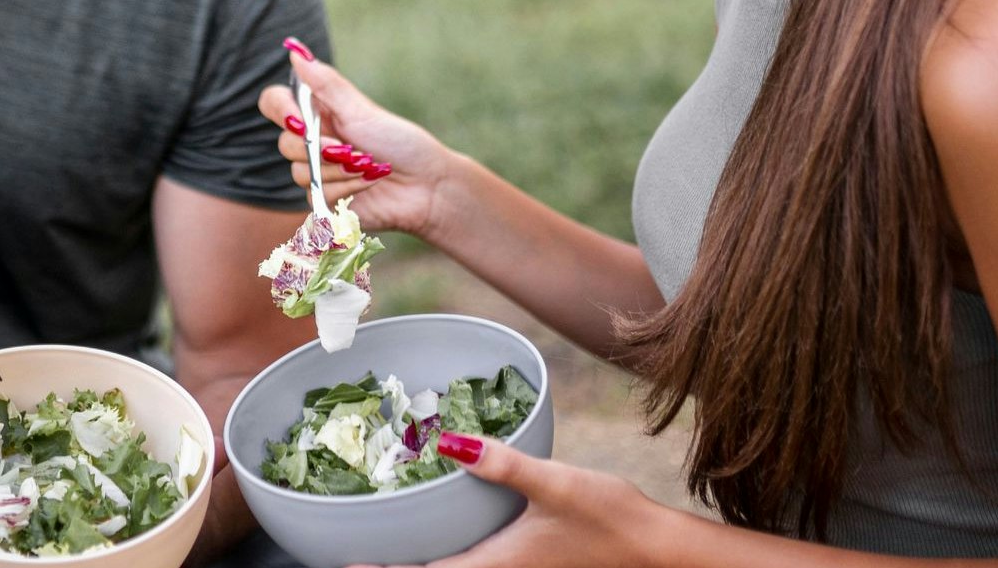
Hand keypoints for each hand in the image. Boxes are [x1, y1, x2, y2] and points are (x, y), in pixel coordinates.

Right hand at [257, 39, 460, 238]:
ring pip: (299, 172)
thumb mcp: (361, 110)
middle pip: (285, 143)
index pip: (275, 103)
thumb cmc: (400, 142)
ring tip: (367, 166)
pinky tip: (367, 184)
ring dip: (337, 170)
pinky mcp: (324, 199)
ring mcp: (317, 171)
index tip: (301, 121)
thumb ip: (325, 83)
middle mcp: (313, 141)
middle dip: (318, 148)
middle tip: (348, 148)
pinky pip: (316, 195)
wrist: (426, 186)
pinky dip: (344, 189)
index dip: (280, 109)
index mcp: (319, 112)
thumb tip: (294, 49)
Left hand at [354, 434, 657, 567]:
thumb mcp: (554, 484)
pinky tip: (443, 525)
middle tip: (351, 552)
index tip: (343, 564)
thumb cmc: (608, 518)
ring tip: (385, 538)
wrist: (654, 547)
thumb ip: (502, 464)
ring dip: (421, 559)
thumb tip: (449, 442)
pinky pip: (472, 560)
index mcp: (493, 566)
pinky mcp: (524, 560)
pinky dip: (447, 550)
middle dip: (396, 566)